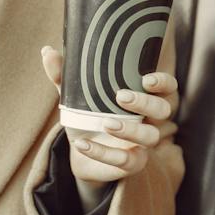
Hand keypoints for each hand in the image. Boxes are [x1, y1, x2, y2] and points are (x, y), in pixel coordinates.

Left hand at [40, 46, 179, 186]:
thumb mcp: (76, 95)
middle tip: (120, 96)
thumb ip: (64, 76)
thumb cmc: (88, 115)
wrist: (82, 150)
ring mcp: (142, 143)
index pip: (166, 87)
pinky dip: (103, 153)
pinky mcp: (131, 163)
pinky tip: (82, 144)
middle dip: (145, 102)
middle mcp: (149, 119)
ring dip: (130, 129)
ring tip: (107, 123)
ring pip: (151, 136)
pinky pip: (126, 161)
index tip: (147, 78)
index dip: (163, 82)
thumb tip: (47, 51)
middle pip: (163, 109)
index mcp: (143, 97)